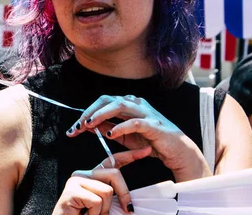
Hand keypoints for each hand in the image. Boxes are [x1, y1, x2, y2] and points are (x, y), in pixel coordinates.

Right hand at [52, 148, 150, 214]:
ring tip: (91, 214)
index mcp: (92, 177)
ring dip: (104, 210)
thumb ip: (113, 197)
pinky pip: (96, 201)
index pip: (112, 161)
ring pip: (107, 191)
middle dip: (124, 194)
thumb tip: (130, 201)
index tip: (147, 150)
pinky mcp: (72, 190)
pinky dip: (95, 214)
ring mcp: (76, 180)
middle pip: (114, 174)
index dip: (130, 155)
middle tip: (126, 210)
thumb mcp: (104, 206)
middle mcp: (83, 174)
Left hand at [67, 95, 210, 181]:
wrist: (177, 152)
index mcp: (129, 104)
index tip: (74, 128)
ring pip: (120, 106)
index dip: (87, 112)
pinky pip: (135, 122)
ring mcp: (146, 112)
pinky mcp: (155, 124)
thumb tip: (88, 126)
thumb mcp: (124, 136)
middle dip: (90, 112)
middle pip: (108, 100)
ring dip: (102, 115)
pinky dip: (122, 127)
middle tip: (78, 126)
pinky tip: (111, 134)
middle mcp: (136, 104)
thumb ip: (108, 128)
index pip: (103, 102)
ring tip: (90, 125)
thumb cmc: (151, 142)